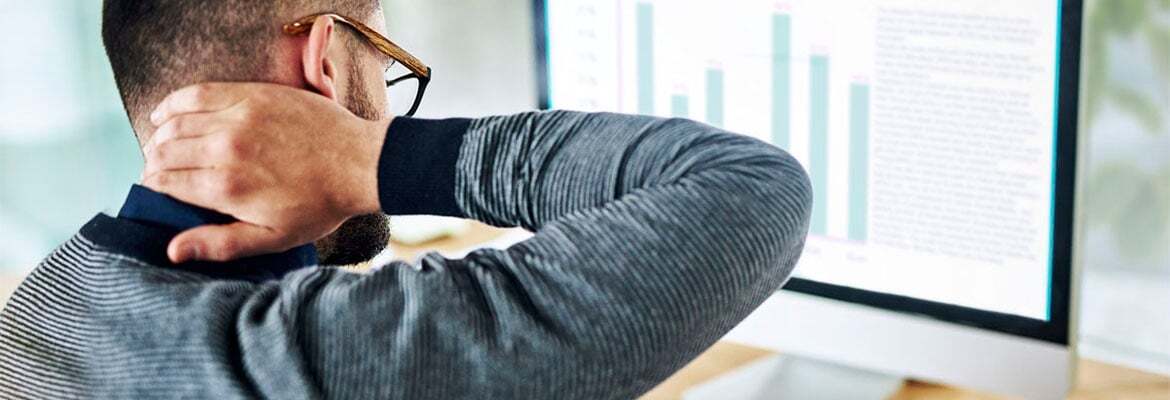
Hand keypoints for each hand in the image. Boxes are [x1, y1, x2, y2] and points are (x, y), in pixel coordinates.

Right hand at [142, 83, 389, 262]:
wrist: (359, 163)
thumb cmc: (319, 206)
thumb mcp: (272, 237)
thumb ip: (220, 244)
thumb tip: (172, 250)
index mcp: (226, 187)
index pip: (165, 183)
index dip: (153, 188)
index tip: (157, 191)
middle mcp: (225, 148)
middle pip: (164, 151)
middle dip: (153, 164)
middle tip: (160, 172)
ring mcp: (238, 117)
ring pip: (175, 123)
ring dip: (160, 136)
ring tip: (161, 147)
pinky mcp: (251, 94)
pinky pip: (198, 93)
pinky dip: (174, 103)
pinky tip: (165, 114)